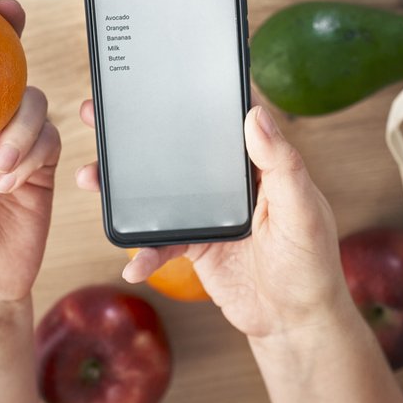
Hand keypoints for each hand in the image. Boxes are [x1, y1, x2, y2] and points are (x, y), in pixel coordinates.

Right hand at [75, 101, 351, 340]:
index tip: (155, 79)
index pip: (222, 122)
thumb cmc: (312, 265)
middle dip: (137, 136)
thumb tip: (256, 115)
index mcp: (259, 166)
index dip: (189, 99)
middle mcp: (231, 184)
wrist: (295, 323)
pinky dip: (144, 253)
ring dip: (122, 189)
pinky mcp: (196, 246)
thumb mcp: (302, 210)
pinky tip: (133, 265)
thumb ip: (281, 164)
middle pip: (179, 152)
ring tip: (90, 177)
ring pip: (159, 193)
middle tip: (98, 116)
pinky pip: (160, 242)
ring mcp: (210, 215)